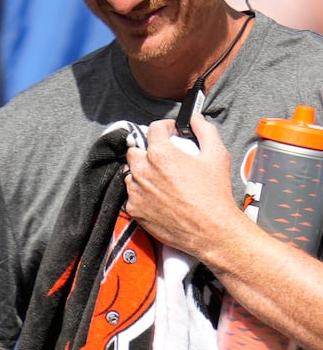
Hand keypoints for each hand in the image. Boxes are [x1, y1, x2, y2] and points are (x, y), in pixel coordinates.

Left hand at [123, 112, 244, 257]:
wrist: (211, 230)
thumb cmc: (214, 195)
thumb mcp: (217, 155)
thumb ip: (204, 131)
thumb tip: (195, 119)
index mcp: (160, 154)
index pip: (153, 128)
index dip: (166, 128)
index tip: (172, 133)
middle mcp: (142, 170)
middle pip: (136, 150)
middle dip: (150, 150)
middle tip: (167, 158)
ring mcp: (135, 190)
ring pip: (131, 172)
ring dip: (144, 171)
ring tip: (164, 179)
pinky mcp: (133, 208)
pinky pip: (132, 194)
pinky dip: (143, 192)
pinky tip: (160, 196)